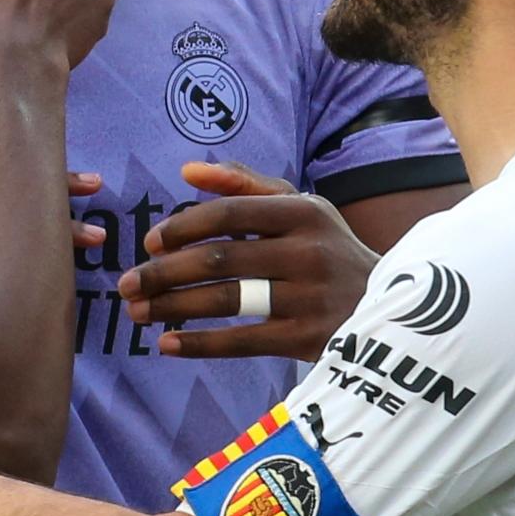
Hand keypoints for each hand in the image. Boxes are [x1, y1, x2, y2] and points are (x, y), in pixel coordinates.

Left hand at [117, 162, 377, 360]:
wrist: (386, 308)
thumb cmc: (327, 250)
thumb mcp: (301, 207)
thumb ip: (245, 184)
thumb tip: (187, 170)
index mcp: (303, 211)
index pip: (228, 214)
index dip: (182, 228)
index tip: (149, 243)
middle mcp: (308, 251)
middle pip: (219, 259)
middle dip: (164, 272)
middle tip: (127, 284)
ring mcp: (309, 297)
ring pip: (226, 301)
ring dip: (172, 307)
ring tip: (138, 313)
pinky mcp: (308, 339)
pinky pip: (242, 342)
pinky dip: (199, 344)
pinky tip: (167, 345)